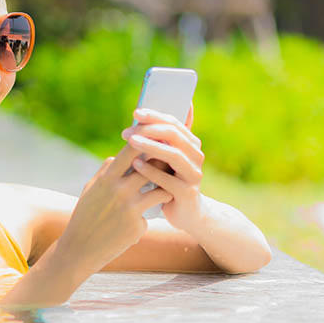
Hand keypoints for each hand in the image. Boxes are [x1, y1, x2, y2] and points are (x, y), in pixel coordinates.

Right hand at [56, 142, 174, 275]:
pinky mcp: (137, 225)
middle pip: (151, 168)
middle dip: (163, 164)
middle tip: (170, 164)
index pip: (131, 151)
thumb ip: (105, 171)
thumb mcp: (90, 190)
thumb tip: (117, 156)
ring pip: (160, 190)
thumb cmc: (84, 216)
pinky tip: (134, 226)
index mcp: (106, 178)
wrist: (80, 249)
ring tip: (166, 192)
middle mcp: (120, 190)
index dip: (146, 142)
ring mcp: (130, 208)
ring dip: (165, 190)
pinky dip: (144, 218)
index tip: (156, 139)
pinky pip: (149, 215)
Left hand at [121, 106, 205, 232]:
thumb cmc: (172, 182)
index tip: (135, 113)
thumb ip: (166, 137)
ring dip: (150, 146)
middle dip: (149, 130)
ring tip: (130, 142)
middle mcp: (196, 156)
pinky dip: (151, 170)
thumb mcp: (169, 158)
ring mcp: (194, 175)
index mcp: (192, 144)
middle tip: (127, 131)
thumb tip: (169, 108)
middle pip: (174, 135)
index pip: (174, 123)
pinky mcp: (187, 193)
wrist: (187, 214)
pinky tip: (135, 165)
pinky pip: (168, 180)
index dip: (155, 116)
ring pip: (173, 155)